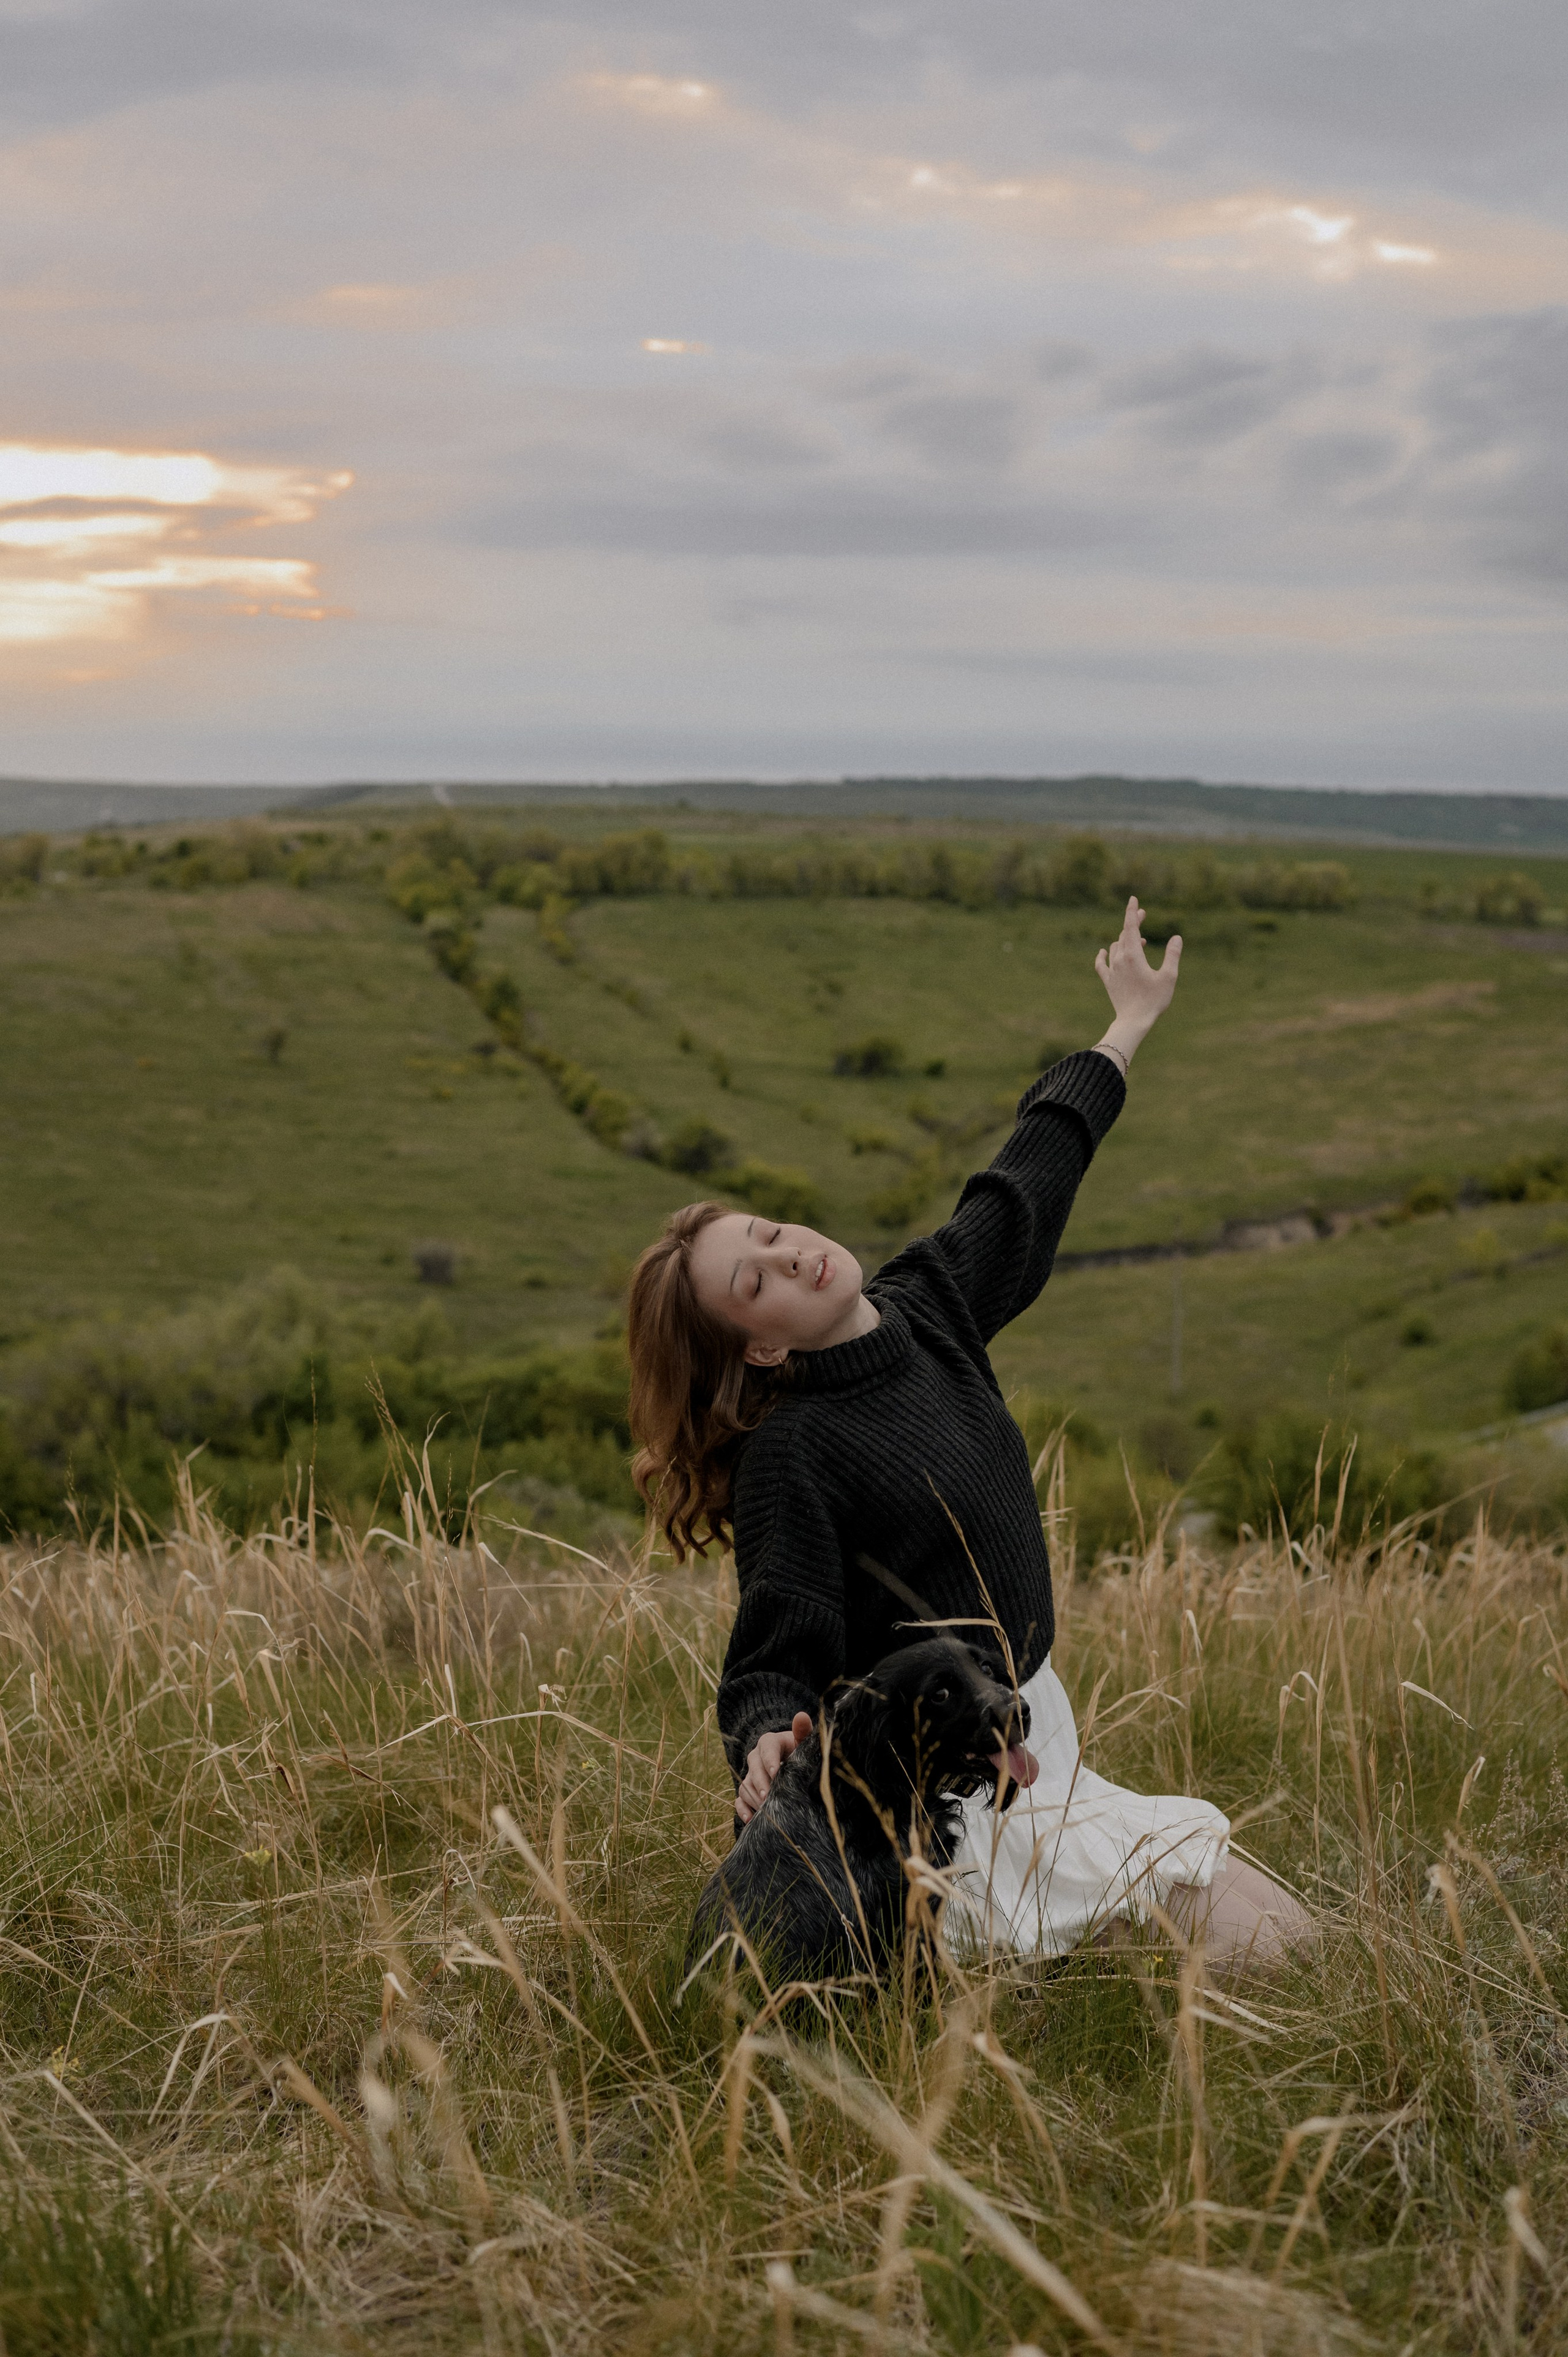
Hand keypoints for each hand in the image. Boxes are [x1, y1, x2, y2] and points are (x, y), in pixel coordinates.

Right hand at [735, 1711, 812, 1823]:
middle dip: (761, 1783)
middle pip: (754, 1769)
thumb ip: (803, 1730)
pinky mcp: (747, 1790)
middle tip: (768, 1796)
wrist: (789, 1759)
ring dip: (754, 1798)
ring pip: (745, 1785)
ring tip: (765, 1810)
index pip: (767, 1748)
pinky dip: (743, 1810)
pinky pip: (739, 1800)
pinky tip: (751, 1820)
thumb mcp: (802, 1740)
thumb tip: (802, 1716)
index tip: (776, 1773)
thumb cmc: (798, 1750)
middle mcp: (755, 1758)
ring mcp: (750, 1775)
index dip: (770, 1760)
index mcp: (769, 1742)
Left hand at [1093, 896, 1180, 1056]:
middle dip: (1133, 923)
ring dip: (1126, 939)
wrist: (1133, 1021)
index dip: (1132, 911)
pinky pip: (1101, 964)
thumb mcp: (1168, 976)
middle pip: (1124, 934)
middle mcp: (1119, 959)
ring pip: (1115, 947)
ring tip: (1140, 941)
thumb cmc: (1153, 1000)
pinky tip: (1104, 952)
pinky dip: (1104, 955)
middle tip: (1143, 914)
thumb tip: (1176, 937)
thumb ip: (1172, 955)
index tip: (1133, 898)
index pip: (1131, 927)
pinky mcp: (1108, 981)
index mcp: (1133, 955)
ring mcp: (1112, 970)